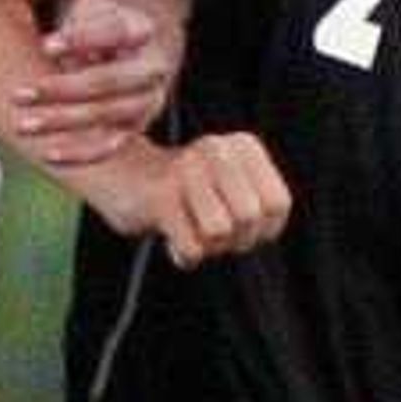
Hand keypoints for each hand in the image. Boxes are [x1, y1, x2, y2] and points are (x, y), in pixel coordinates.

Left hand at [16, 0, 177, 167]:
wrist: (121, 51)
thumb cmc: (95, 26)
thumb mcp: (88, 10)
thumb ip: (77, 25)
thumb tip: (51, 48)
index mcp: (143, 30)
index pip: (116, 33)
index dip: (82, 40)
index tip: (46, 45)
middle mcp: (153, 69)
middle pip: (109, 81)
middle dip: (62, 89)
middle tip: (18, 94)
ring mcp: (148, 101)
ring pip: (107, 116)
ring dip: (63, 121)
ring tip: (23, 124)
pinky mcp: (134, 128)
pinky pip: (110, 146)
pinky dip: (80, 153)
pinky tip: (47, 154)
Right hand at [92, 131, 290, 265]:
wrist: (123, 177)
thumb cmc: (188, 193)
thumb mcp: (232, 189)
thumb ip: (259, 209)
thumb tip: (261, 233)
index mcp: (242, 146)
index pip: (278, 204)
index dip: (264, 229)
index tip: (242, 228)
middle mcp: (216, 150)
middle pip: (251, 218)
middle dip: (236, 240)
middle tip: (213, 233)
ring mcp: (186, 171)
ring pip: (221, 232)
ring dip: (209, 247)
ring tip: (193, 233)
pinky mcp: (159, 197)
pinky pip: (191, 248)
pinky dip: (185, 256)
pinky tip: (173, 240)